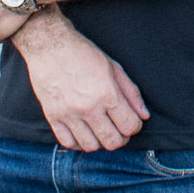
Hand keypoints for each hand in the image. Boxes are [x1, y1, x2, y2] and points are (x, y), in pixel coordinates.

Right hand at [17, 14, 147, 150]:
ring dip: (100, 142)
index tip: (131, 121)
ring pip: (90, 146)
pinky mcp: (53, 116)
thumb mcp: (113, 67)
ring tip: (101, 131)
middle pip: (112, 142)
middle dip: (120, 138)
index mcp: (107, 94)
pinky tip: (83, 133)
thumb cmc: (83, 54)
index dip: (135, 127)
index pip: (129, 126)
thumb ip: (131, 93)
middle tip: (118, 129)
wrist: (49, 46)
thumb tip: (143, 115)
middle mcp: (88, 108)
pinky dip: (78, 143)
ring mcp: (69, 114)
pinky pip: (68, 143)